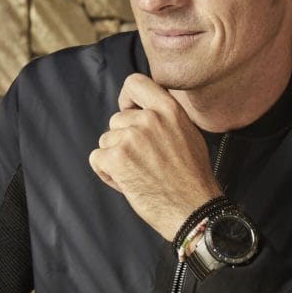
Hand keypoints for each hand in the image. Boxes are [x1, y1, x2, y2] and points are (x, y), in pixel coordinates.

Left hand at [89, 74, 222, 240]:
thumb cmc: (193, 178)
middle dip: (122, 140)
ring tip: (138, 173)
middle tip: (142, 161)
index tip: (128, 112)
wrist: (194, 209)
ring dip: (115, 158)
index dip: (126, 99)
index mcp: (169, 110)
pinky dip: (106, 172)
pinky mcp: (117, 158)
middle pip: (116, 120)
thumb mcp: (188, 134)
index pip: (135, 82)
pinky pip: (97, 158)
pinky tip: (126, 182)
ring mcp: (131, 138)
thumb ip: (166, 118)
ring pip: (106, 140)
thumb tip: (144, 111)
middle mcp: (149, 119)